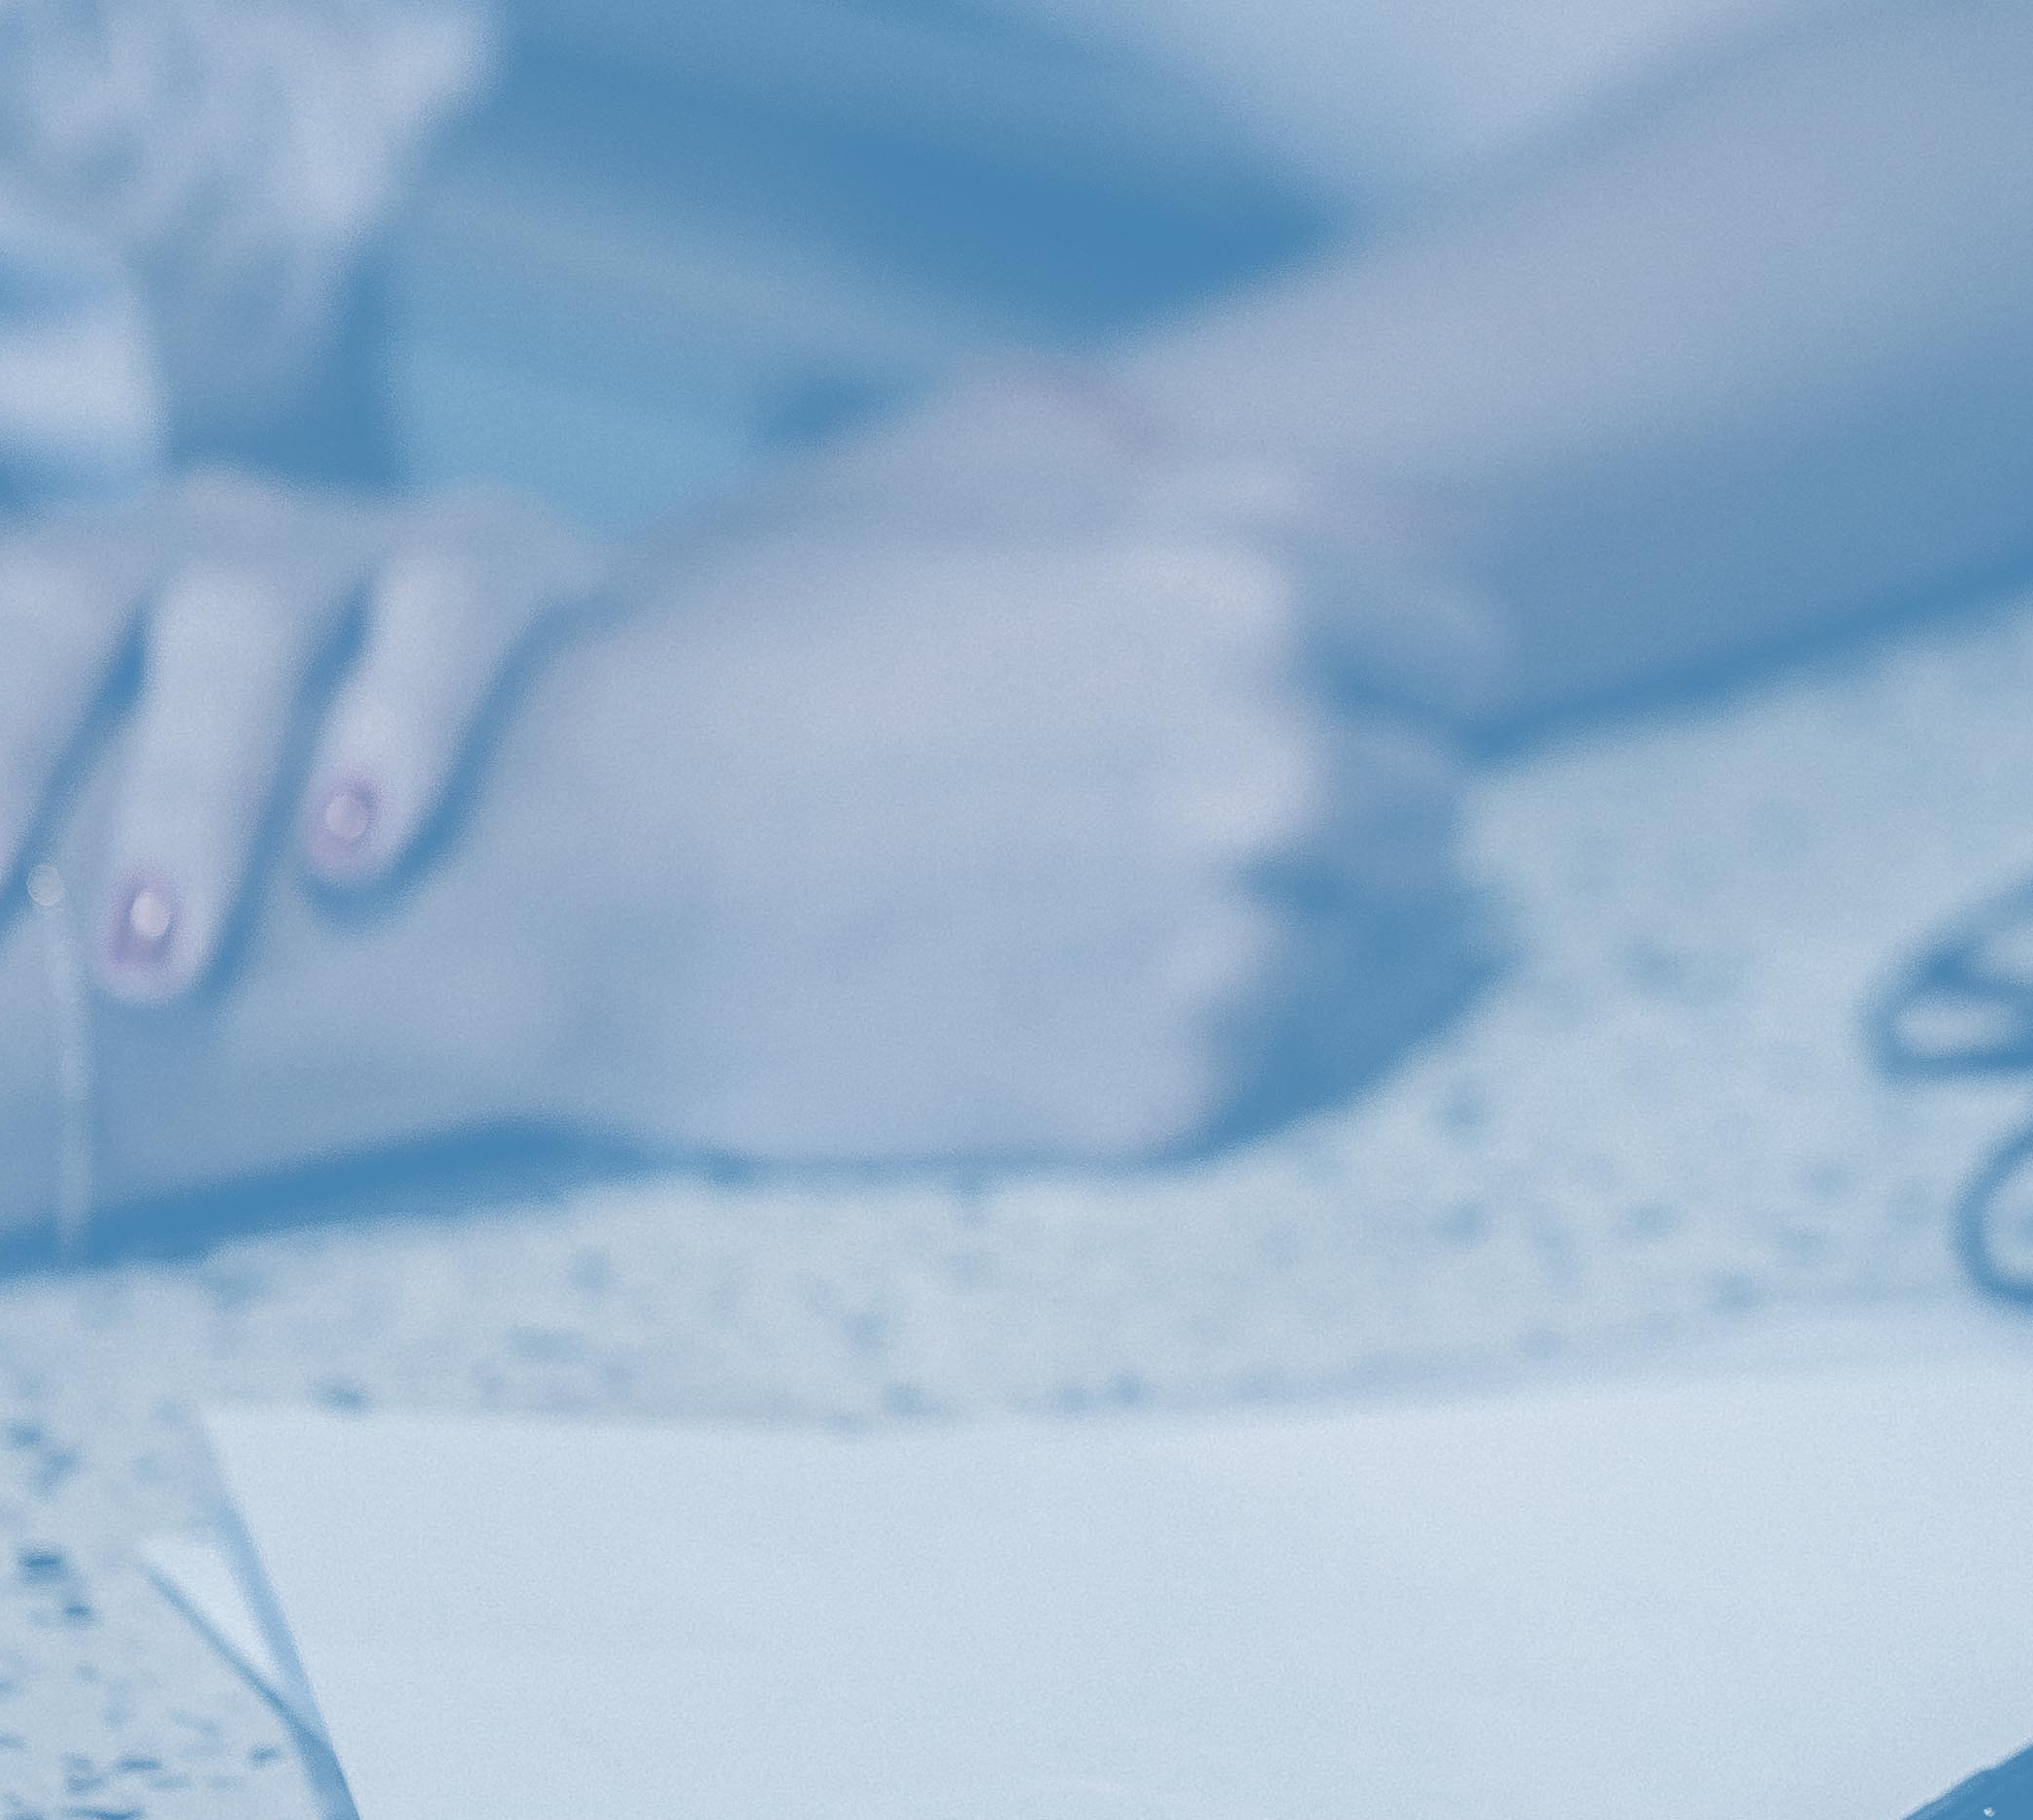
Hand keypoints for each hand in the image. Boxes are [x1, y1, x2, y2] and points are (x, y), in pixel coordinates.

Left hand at [0, 467, 608, 1002]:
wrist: (580, 707)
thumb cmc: (285, 798)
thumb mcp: (121, 788)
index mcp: (50, 590)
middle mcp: (170, 545)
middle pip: (46, 596)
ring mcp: (335, 549)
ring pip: (237, 619)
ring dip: (186, 784)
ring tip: (156, 959)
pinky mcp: (497, 565)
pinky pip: (441, 620)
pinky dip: (395, 729)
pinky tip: (355, 856)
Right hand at [469, 519, 1484, 1165]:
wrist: (565, 867)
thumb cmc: (758, 658)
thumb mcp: (1011, 516)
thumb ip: (1258, 521)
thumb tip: (1468, 550)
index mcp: (1255, 594)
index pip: (1461, 654)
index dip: (1375, 676)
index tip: (1282, 703)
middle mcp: (1279, 766)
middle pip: (1431, 807)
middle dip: (1335, 810)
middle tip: (1158, 819)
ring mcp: (1236, 942)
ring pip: (1371, 944)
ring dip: (1275, 924)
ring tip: (1089, 900)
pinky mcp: (1174, 1091)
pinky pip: (1279, 1061)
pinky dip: (1198, 1027)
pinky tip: (1053, 983)